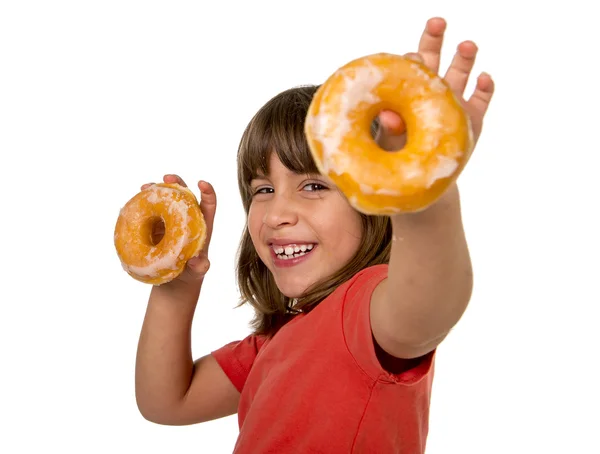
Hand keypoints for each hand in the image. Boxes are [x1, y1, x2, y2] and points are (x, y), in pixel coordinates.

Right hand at [140, 174, 216, 284]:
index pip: (208, 205)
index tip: (202, 183)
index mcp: (202, 225)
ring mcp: (170, 221)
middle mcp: (186, 218)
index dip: (207, 192)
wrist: (174, 280)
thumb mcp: (198, 271)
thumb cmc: (192, 272)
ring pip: (164, 199)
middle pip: (184, 195)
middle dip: (177, 182)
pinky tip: (135, 200)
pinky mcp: (155, 226)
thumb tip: (198, 262)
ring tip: (146, 187)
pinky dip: (142, 203)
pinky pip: (149, 211)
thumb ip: (200, 266)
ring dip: (155, 189)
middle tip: (167, 177)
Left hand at [375, 17, 494, 151]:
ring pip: (461, 72)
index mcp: (410, 89)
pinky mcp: (472, 117)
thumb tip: (387, 116)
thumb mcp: (390, 143)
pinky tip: (483, 78)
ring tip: (466, 45)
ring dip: (464, 57)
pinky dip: (485, 87)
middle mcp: (432, 89)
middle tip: (437, 22)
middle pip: (434, 56)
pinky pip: (482, 98)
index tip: (411, 58)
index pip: (409, 68)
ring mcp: (454, 101)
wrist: (420, 174)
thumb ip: (390, 128)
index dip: (411, 60)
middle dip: (435, 38)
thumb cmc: (397, 154)